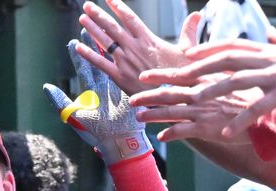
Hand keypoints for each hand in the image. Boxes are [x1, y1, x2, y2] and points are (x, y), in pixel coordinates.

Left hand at [44, 36, 151, 164]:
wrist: (118, 141)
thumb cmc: (96, 132)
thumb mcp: (73, 115)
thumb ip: (59, 101)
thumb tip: (46, 86)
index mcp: (90, 91)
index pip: (83, 68)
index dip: (79, 55)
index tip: (73, 42)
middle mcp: (103, 86)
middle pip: (97, 60)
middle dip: (93, 45)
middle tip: (88, 29)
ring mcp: (117, 86)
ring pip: (111, 62)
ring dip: (107, 47)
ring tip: (104, 31)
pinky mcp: (129, 89)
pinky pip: (125, 70)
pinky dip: (123, 58)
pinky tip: (122, 46)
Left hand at [76, 0, 201, 95]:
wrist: (173, 96)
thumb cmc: (182, 75)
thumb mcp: (187, 50)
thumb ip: (189, 31)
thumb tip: (197, 14)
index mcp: (149, 40)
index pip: (130, 19)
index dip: (118, 7)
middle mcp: (134, 47)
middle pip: (113, 27)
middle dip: (99, 15)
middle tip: (87, 6)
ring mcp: (125, 61)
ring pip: (105, 42)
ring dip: (92, 29)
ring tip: (82, 19)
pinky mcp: (119, 76)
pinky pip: (100, 63)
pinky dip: (89, 54)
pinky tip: (78, 47)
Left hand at [133, 39, 275, 137]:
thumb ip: (275, 44)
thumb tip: (267, 33)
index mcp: (264, 50)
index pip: (226, 46)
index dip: (203, 51)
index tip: (181, 57)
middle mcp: (265, 59)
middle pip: (221, 61)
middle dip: (191, 70)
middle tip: (168, 78)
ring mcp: (275, 76)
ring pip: (235, 80)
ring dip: (210, 91)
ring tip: (189, 103)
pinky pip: (258, 107)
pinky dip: (242, 119)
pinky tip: (227, 131)